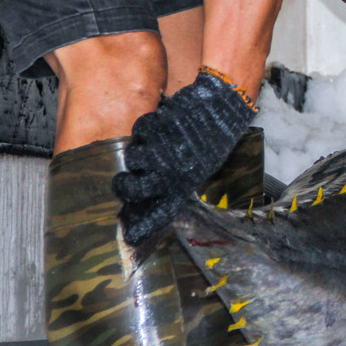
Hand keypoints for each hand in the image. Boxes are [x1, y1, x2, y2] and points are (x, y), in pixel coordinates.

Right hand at [113, 68, 257, 245]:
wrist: (221, 108)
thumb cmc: (213, 139)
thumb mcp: (200, 167)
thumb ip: (176, 180)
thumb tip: (153, 191)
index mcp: (184, 185)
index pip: (161, 213)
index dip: (144, 227)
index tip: (130, 237)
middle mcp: (170, 173)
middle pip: (133, 190)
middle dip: (123, 186)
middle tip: (123, 180)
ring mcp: (162, 150)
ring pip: (132, 158)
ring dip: (136, 152)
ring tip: (149, 145)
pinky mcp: (157, 128)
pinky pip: (138, 132)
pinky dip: (143, 128)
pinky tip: (156, 127)